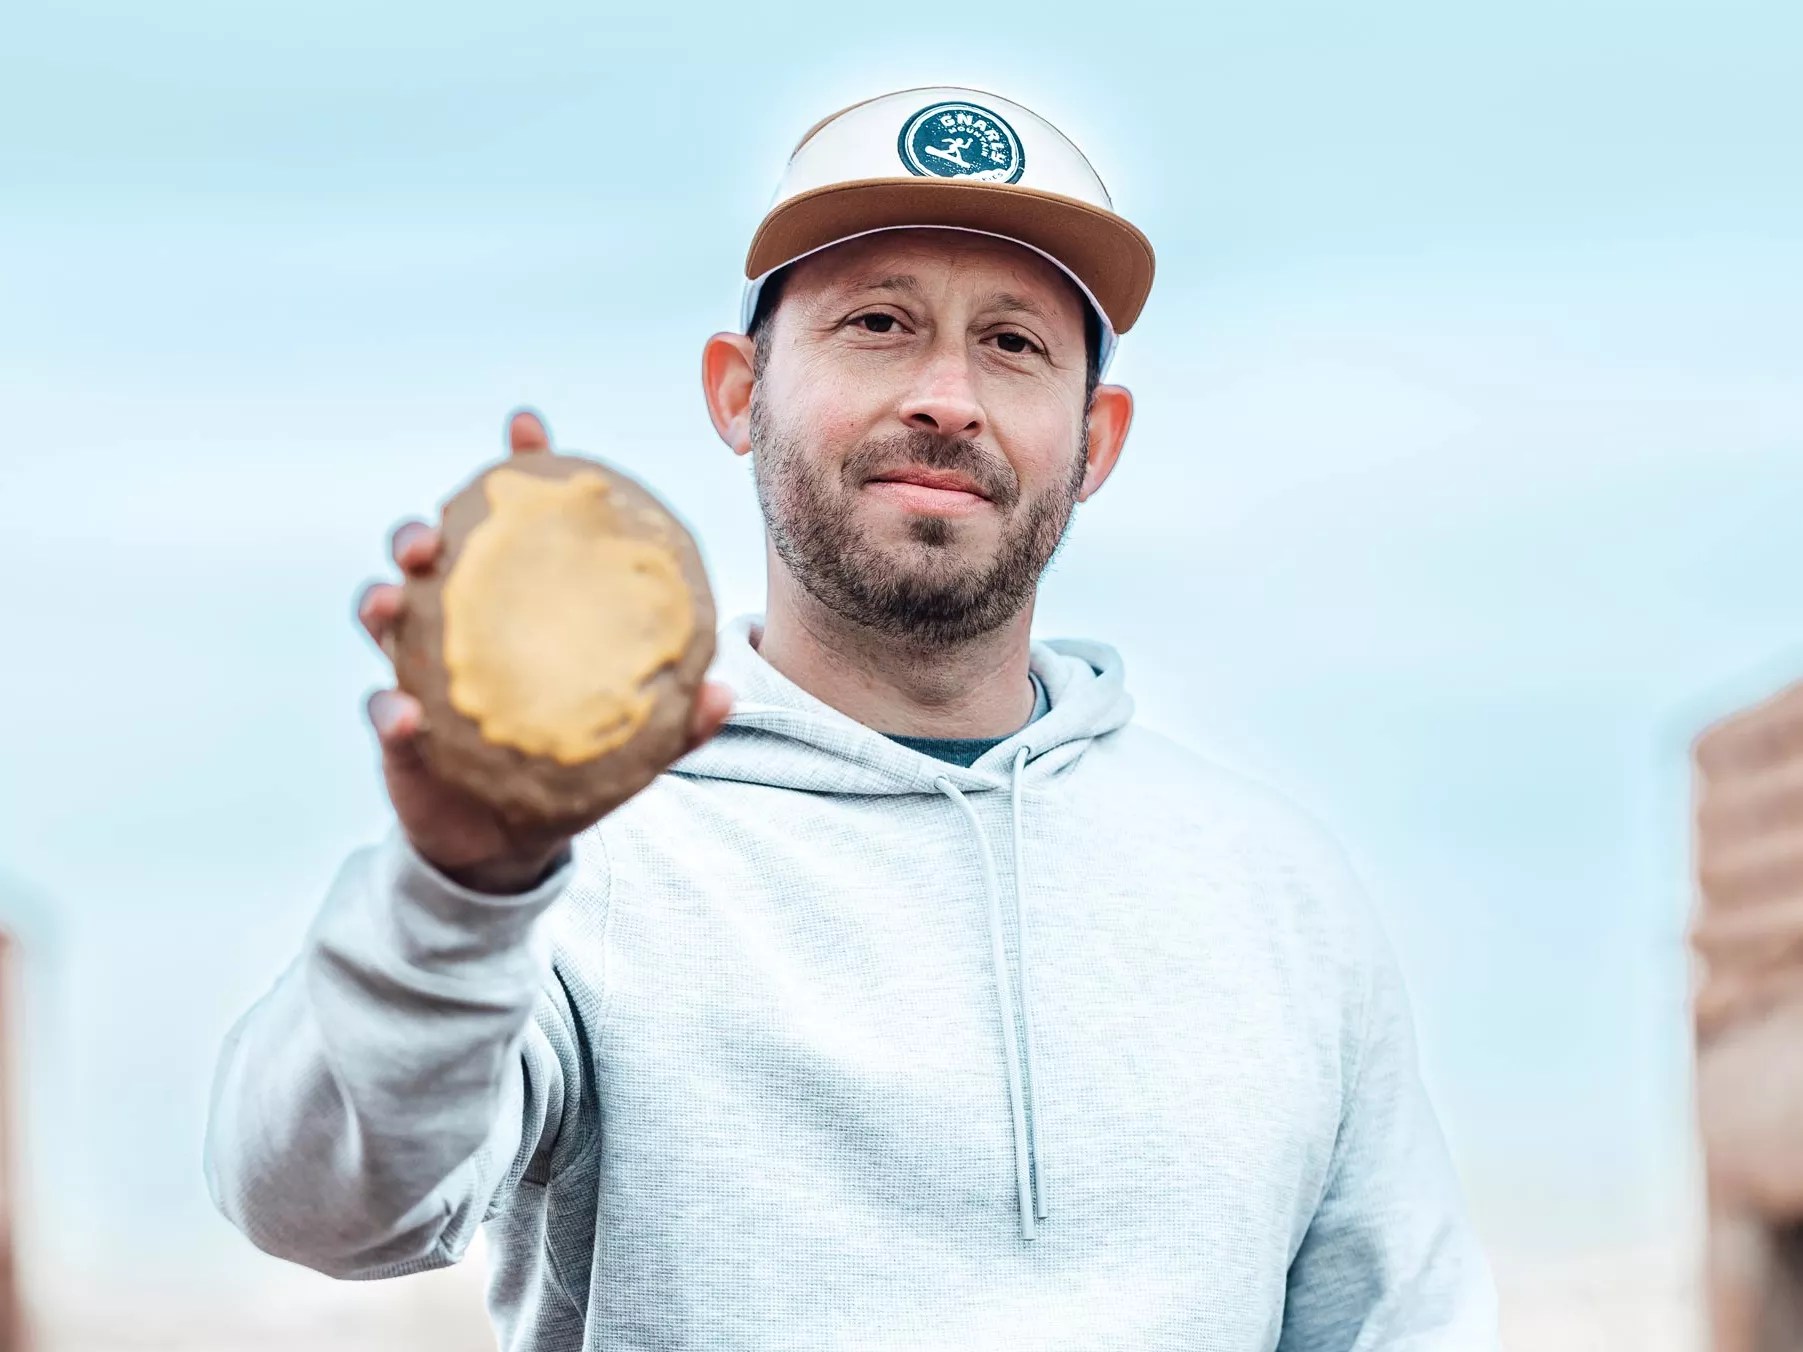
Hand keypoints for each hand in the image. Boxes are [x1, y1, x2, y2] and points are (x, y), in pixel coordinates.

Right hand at [354, 409, 733, 893]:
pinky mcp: (397, 732)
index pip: (509, 529)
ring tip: (397, 593)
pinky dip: (389, 710)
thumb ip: (676, 721)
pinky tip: (404, 714)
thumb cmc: (571, 770)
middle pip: (428, 559)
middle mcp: (457, 629)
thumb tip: (725, 693)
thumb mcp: (632, 746)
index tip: (526, 426)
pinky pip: (383, 712)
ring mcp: (418, 674)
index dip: (515, 471)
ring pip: (383, 615)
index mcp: (513, 611)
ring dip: (381, 597)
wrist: (509, 841)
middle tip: (432, 531)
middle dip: (420, 530)